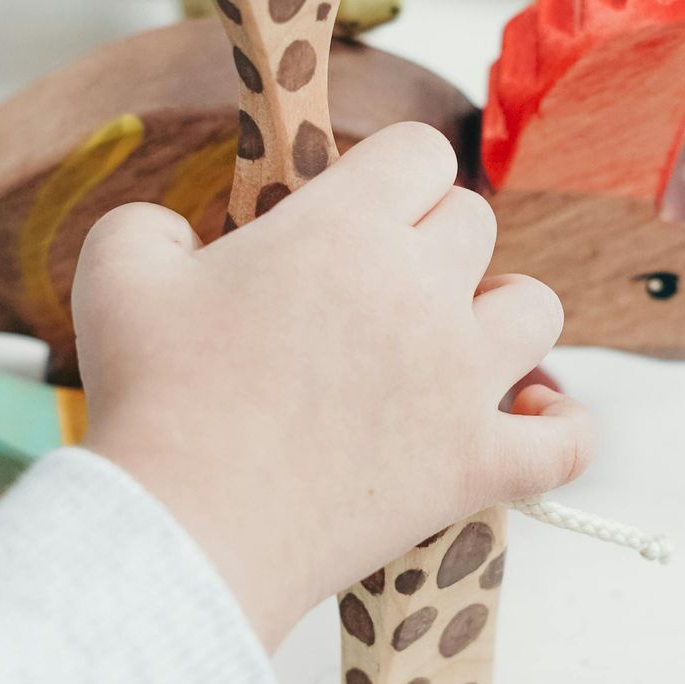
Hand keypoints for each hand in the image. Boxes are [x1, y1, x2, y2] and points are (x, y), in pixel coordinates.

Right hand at [73, 125, 593, 650]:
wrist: (186, 529)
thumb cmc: (154, 400)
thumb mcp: (118, 271)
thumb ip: (153, 223)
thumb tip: (183, 237)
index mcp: (346, 229)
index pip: (418, 154)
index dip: (389, 174)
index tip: (357, 208)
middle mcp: (422, 291)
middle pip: (473, 224)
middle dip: (428, 241)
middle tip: (374, 286)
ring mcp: (461, 382)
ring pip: (537, 311)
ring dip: (503, 313)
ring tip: (454, 338)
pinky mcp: (474, 466)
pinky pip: (566, 440)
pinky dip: (560, 426)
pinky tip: (530, 416)